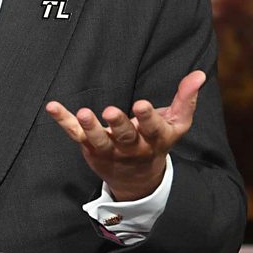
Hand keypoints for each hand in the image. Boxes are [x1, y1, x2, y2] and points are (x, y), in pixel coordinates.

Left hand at [45, 71, 204, 200]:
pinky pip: (75, 134)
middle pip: (126, 137)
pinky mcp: (90, 147)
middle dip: (119, 124)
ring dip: (91, 127)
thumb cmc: (157, 141)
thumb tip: (200, 74)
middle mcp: (132, 147)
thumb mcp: (176, 124)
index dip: (148, 117)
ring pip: (99, 140)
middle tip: (110, 111)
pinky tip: (52, 106)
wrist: (138, 179)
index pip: (153, 129)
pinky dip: (63, 121)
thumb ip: (186, 99)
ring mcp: (109, 149)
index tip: (142, 104)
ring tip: (83, 113)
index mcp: (155, 140)